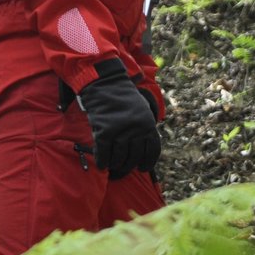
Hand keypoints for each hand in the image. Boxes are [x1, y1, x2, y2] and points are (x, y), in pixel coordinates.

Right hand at [78, 63, 160, 178]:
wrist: (105, 84)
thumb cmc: (123, 98)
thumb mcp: (142, 111)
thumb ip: (144, 129)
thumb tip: (143, 153)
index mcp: (149, 124)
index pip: (152, 151)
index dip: (147, 163)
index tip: (141, 169)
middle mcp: (137, 129)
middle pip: (134, 157)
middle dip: (128, 167)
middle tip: (122, 170)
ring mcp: (120, 131)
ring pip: (119, 158)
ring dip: (115, 165)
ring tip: (112, 167)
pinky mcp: (104, 132)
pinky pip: (104, 154)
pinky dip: (102, 162)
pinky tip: (102, 165)